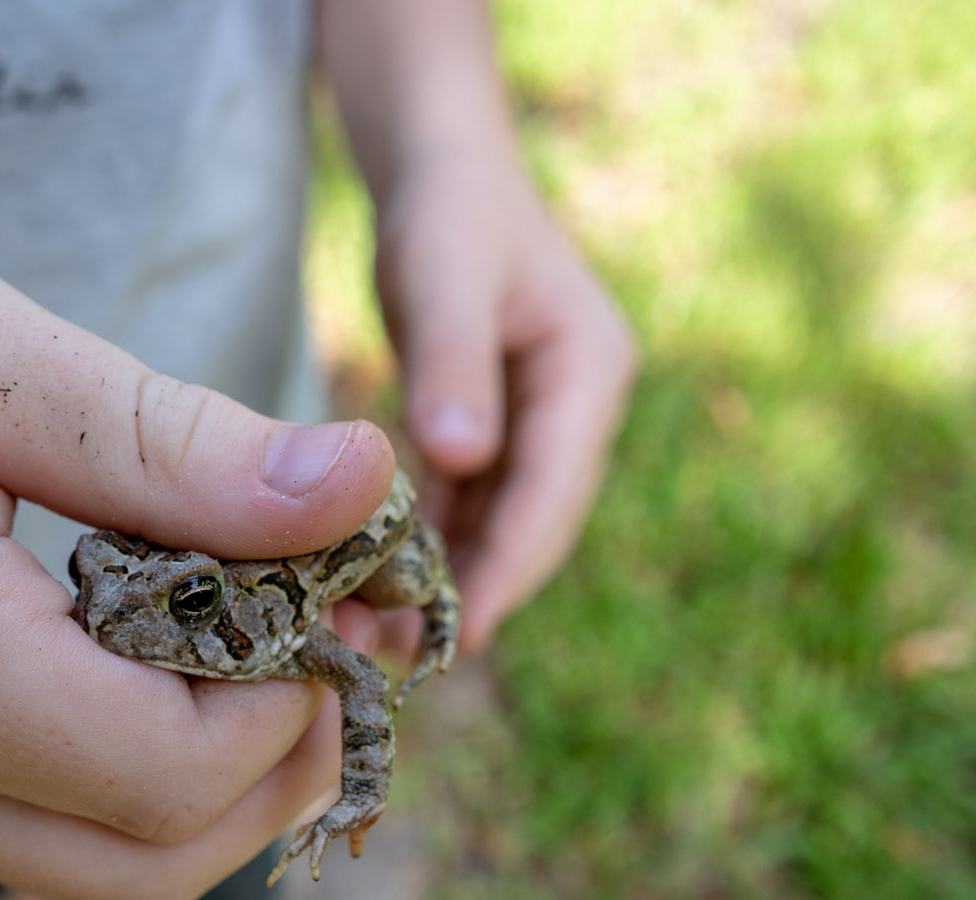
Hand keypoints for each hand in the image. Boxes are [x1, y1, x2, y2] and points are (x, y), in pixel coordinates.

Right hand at [0, 8, 396, 899]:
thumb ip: (173, 446)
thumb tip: (362, 492)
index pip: (162, 770)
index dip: (290, 702)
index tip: (343, 586)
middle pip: (149, 868)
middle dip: (277, 767)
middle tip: (335, 627)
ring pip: (100, 873)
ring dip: (216, 784)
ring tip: (266, 638)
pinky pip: (34, 832)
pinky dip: (135, 775)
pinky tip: (163, 656)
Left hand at [374, 147, 637, 650]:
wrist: (442, 166)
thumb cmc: (446, 209)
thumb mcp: (445, 274)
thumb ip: (453, 364)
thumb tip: (465, 459)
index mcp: (589, 373)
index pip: (553, 492)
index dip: (510, 568)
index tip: (466, 635)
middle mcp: (578, 406)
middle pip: (535, 521)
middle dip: (483, 588)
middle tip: (418, 658)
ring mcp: (543, 419)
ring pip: (501, 520)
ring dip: (454, 577)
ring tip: (394, 636)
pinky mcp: (500, 425)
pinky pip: (472, 500)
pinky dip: (434, 541)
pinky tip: (386, 584)